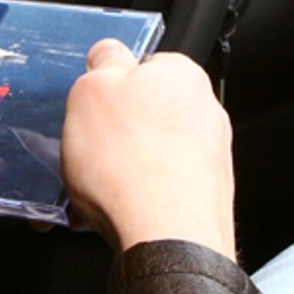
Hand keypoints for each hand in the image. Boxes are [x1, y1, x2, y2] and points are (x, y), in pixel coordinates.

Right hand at [60, 39, 236, 260]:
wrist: (168, 240)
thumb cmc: (131, 167)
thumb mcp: (91, 93)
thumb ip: (102, 64)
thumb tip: (109, 52)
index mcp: (181, 74)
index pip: (139, 65)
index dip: (105, 86)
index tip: (88, 106)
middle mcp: (204, 111)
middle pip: (142, 113)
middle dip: (109, 134)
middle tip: (83, 150)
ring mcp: (209, 157)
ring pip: (146, 155)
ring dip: (116, 169)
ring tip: (91, 190)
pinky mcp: (206, 197)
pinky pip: (158, 189)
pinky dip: (133, 198)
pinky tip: (112, 212)